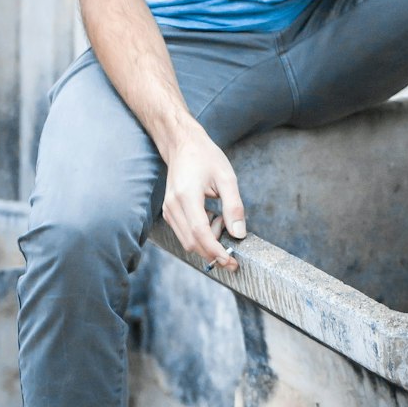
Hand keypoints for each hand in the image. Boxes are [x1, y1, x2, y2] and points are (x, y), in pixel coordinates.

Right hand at [162, 119, 245, 271]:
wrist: (183, 145)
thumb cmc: (206, 158)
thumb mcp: (227, 178)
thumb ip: (234, 206)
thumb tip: (239, 234)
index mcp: (186, 196)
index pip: (200, 233)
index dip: (216, 251)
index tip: (231, 261)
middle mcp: (173, 206)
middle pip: (192, 243)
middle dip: (213, 250)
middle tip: (232, 237)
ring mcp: (168, 210)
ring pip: (187, 242)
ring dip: (207, 241)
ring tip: (220, 219)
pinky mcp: (169, 212)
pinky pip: (184, 233)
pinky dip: (200, 235)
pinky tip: (211, 217)